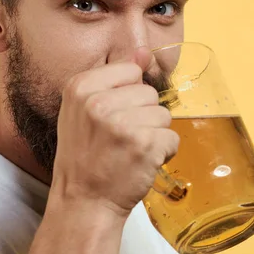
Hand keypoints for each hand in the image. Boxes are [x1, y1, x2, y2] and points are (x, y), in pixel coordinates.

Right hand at [49, 48, 178, 217]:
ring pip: (164, 115)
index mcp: (80, 87)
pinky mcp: (145, 145)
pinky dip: (163, 153)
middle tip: (120, 140)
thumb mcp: (86, 110)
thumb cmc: (86, 156)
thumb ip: (115, 79)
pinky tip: (141, 163)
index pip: (130, 71)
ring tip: (130, 152)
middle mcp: (99, 103)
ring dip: (154, 135)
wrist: (84, 202)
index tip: (110, 119)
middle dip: (143, 117)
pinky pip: (173, 138)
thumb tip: (144, 51)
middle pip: (149, 93)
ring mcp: (122, 124)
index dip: (128, 97)